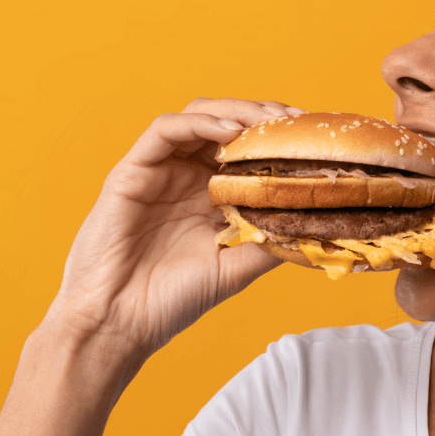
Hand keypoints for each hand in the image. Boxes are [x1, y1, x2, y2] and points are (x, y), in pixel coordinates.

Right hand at [38, 97, 303, 365]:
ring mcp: (159, 171)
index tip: (313, 137)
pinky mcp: (131, 171)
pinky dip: (199, 123)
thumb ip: (270, 241)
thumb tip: (316, 222)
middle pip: (227, 123)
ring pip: (198, 117)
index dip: (279, 138)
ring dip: (237, 111)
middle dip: (264, 117)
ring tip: (269, 120)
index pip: (248, 149)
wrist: (118, 323)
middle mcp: (186, 176)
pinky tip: (230, 132)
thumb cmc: (171, 300)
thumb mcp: (237, 267)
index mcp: (211, 195)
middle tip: (295, 121)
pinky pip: (165, 130)